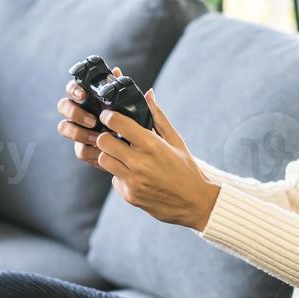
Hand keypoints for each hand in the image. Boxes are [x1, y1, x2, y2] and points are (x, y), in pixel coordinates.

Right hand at [56, 66, 120, 168]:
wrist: (135, 146)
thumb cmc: (127, 120)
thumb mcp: (126, 104)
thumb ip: (119, 89)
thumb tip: (117, 71)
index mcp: (87, 98)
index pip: (72, 88)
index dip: (73, 89)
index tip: (83, 94)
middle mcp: (78, 112)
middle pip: (63, 106)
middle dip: (74, 112)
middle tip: (92, 120)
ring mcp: (77, 130)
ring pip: (63, 127)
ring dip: (78, 132)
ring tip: (97, 137)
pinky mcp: (82, 148)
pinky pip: (78, 149)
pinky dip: (90, 150)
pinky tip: (102, 150)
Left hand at [94, 89, 220, 231]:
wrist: (195, 203)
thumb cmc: (186, 169)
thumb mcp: (175, 140)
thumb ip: (158, 117)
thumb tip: (148, 94)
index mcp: (152, 145)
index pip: (118, 122)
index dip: (109, 116)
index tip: (109, 116)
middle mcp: (140, 163)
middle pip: (103, 140)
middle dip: (106, 135)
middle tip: (113, 136)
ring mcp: (133, 181)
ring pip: (104, 160)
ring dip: (110, 155)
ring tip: (123, 156)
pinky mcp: (129, 195)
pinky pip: (114, 179)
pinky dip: (120, 175)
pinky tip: (135, 175)